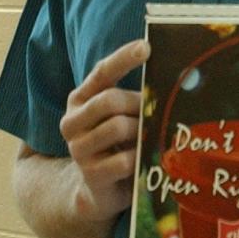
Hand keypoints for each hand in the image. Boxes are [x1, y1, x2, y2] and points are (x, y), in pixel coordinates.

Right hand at [59, 39, 148, 221]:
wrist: (97, 190)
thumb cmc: (116, 145)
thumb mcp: (119, 117)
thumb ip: (132, 98)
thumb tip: (166, 82)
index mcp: (79, 100)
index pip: (101, 72)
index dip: (123, 58)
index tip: (147, 46)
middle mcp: (72, 122)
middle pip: (110, 100)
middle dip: (137, 105)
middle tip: (154, 114)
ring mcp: (78, 150)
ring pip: (118, 128)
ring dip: (141, 132)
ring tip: (149, 138)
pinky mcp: (91, 175)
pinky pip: (124, 160)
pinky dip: (139, 158)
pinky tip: (143, 160)